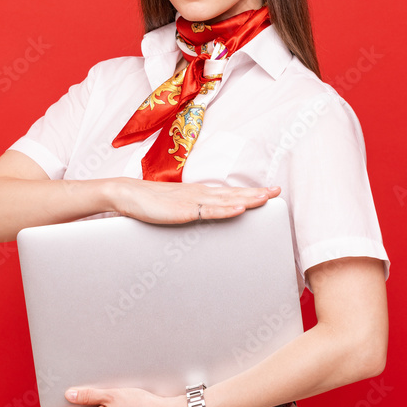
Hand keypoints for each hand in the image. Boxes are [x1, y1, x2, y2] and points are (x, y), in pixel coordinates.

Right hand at [109, 179, 280, 223]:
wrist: (128, 194)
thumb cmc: (151, 201)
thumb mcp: (176, 206)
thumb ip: (192, 209)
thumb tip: (205, 215)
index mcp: (199, 192)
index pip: (230, 192)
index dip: (250, 192)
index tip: (269, 191)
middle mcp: (200, 193)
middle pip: (233, 194)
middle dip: (256, 194)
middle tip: (277, 192)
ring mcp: (193, 200)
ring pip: (226, 200)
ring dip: (247, 199)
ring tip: (266, 198)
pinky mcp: (184, 210)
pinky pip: (208, 211)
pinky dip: (225, 210)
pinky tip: (239, 209)